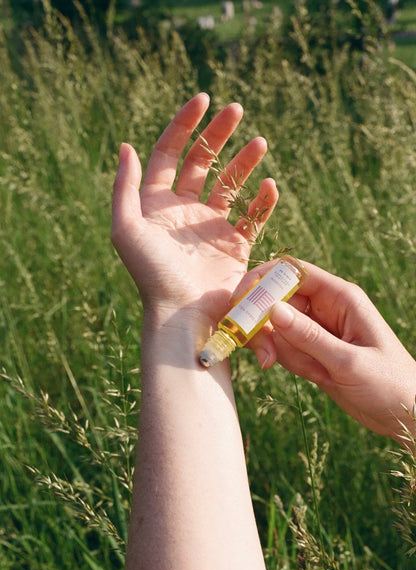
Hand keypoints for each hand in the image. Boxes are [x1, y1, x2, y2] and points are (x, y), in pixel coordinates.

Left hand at [111, 93, 277, 327]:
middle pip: (203, 161)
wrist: (182, 315)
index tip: (204, 99)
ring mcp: (211, 228)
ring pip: (231, 184)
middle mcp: (185, 212)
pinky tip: (270, 186)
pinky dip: (263, 201)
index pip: (170, 153)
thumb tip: (127, 145)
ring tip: (260, 143)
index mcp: (157, 204)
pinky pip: (253, 217)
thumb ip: (125, 186)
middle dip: (218, 134)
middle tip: (237, 110)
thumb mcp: (126, 228)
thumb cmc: (151, 274)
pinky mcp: (235, 247)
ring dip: (245, 161)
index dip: (185, 124)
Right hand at [234, 260, 415, 444]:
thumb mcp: (349, 361)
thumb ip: (309, 337)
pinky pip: (284, 348)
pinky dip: (290, 362)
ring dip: (283, 351)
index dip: (262, 280)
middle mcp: (325, 307)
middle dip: (265, 328)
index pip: (292, 272)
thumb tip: (271, 310)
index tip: (239, 301)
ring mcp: (316, 329)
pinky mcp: (310, 349)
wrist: (404, 414)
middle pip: (275, 300)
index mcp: (340, 297)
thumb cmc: (389, 384)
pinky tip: (318, 377)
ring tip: (316, 373)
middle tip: (267, 358)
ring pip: (276, 328)